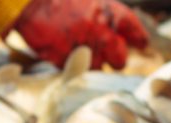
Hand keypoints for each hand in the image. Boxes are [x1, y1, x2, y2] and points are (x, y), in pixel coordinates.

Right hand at [13, 0, 148, 69]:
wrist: (28, 5)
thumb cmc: (58, 1)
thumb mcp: (89, 0)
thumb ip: (105, 14)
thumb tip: (117, 30)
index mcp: (108, 12)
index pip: (133, 30)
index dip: (139, 39)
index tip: (142, 45)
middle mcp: (100, 32)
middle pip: (119, 58)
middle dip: (117, 60)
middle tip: (113, 60)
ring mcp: (82, 47)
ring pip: (97, 67)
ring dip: (93, 64)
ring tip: (83, 53)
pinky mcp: (64, 59)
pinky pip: (74, 69)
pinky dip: (72, 64)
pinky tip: (65, 53)